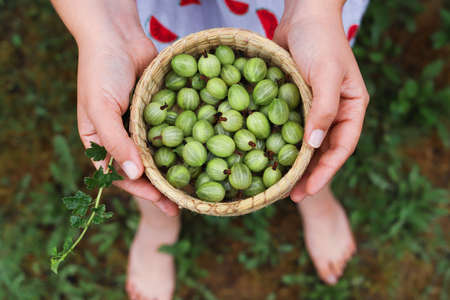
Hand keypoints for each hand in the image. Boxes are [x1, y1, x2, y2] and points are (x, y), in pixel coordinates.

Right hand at [76, 32, 179, 215]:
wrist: (117, 36)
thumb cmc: (100, 71)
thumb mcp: (100, 108)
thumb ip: (115, 142)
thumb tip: (134, 175)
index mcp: (100, 142)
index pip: (118, 175)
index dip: (138, 191)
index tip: (159, 201)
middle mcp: (121, 137)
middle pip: (141, 170)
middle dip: (160, 188)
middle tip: (181, 206)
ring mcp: (142, 125)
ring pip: (159, 154)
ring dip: (173, 171)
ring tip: (193, 189)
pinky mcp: (159, 112)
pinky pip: (171, 132)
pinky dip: (182, 145)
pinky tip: (199, 156)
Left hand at [274, 10, 369, 200]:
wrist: (303, 13)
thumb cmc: (320, 40)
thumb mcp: (325, 74)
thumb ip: (323, 110)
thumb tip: (314, 146)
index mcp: (352, 108)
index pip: (342, 147)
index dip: (325, 172)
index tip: (307, 191)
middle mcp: (334, 111)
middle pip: (323, 150)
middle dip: (308, 174)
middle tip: (289, 196)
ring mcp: (313, 107)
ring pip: (305, 142)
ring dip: (293, 162)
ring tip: (277, 183)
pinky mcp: (294, 100)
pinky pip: (288, 127)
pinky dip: (279, 142)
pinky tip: (266, 154)